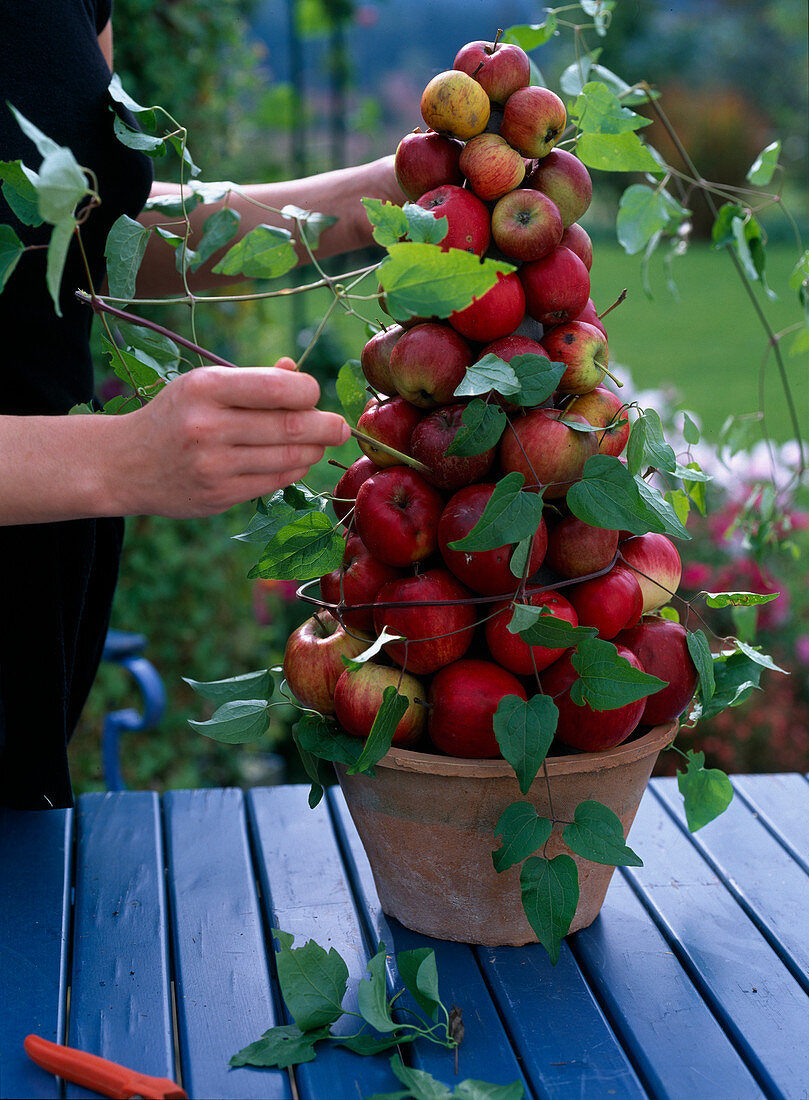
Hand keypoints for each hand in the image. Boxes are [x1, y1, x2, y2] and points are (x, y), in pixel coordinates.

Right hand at [109, 360, 349, 517]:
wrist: (125, 464)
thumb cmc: (175, 416)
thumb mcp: (202, 385)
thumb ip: (252, 380)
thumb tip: (296, 373)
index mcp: (205, 388)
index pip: (277, 388)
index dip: (308, 391)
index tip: (313, 394)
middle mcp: (208, 427)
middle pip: (290, 426)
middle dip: (325, 426)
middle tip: (341, 427)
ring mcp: (213, 466)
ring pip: (288, 459)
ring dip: (313, 451)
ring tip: (318, 443)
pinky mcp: (218, 496)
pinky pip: (274, 483)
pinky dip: (294, 471)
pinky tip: (297, 462)